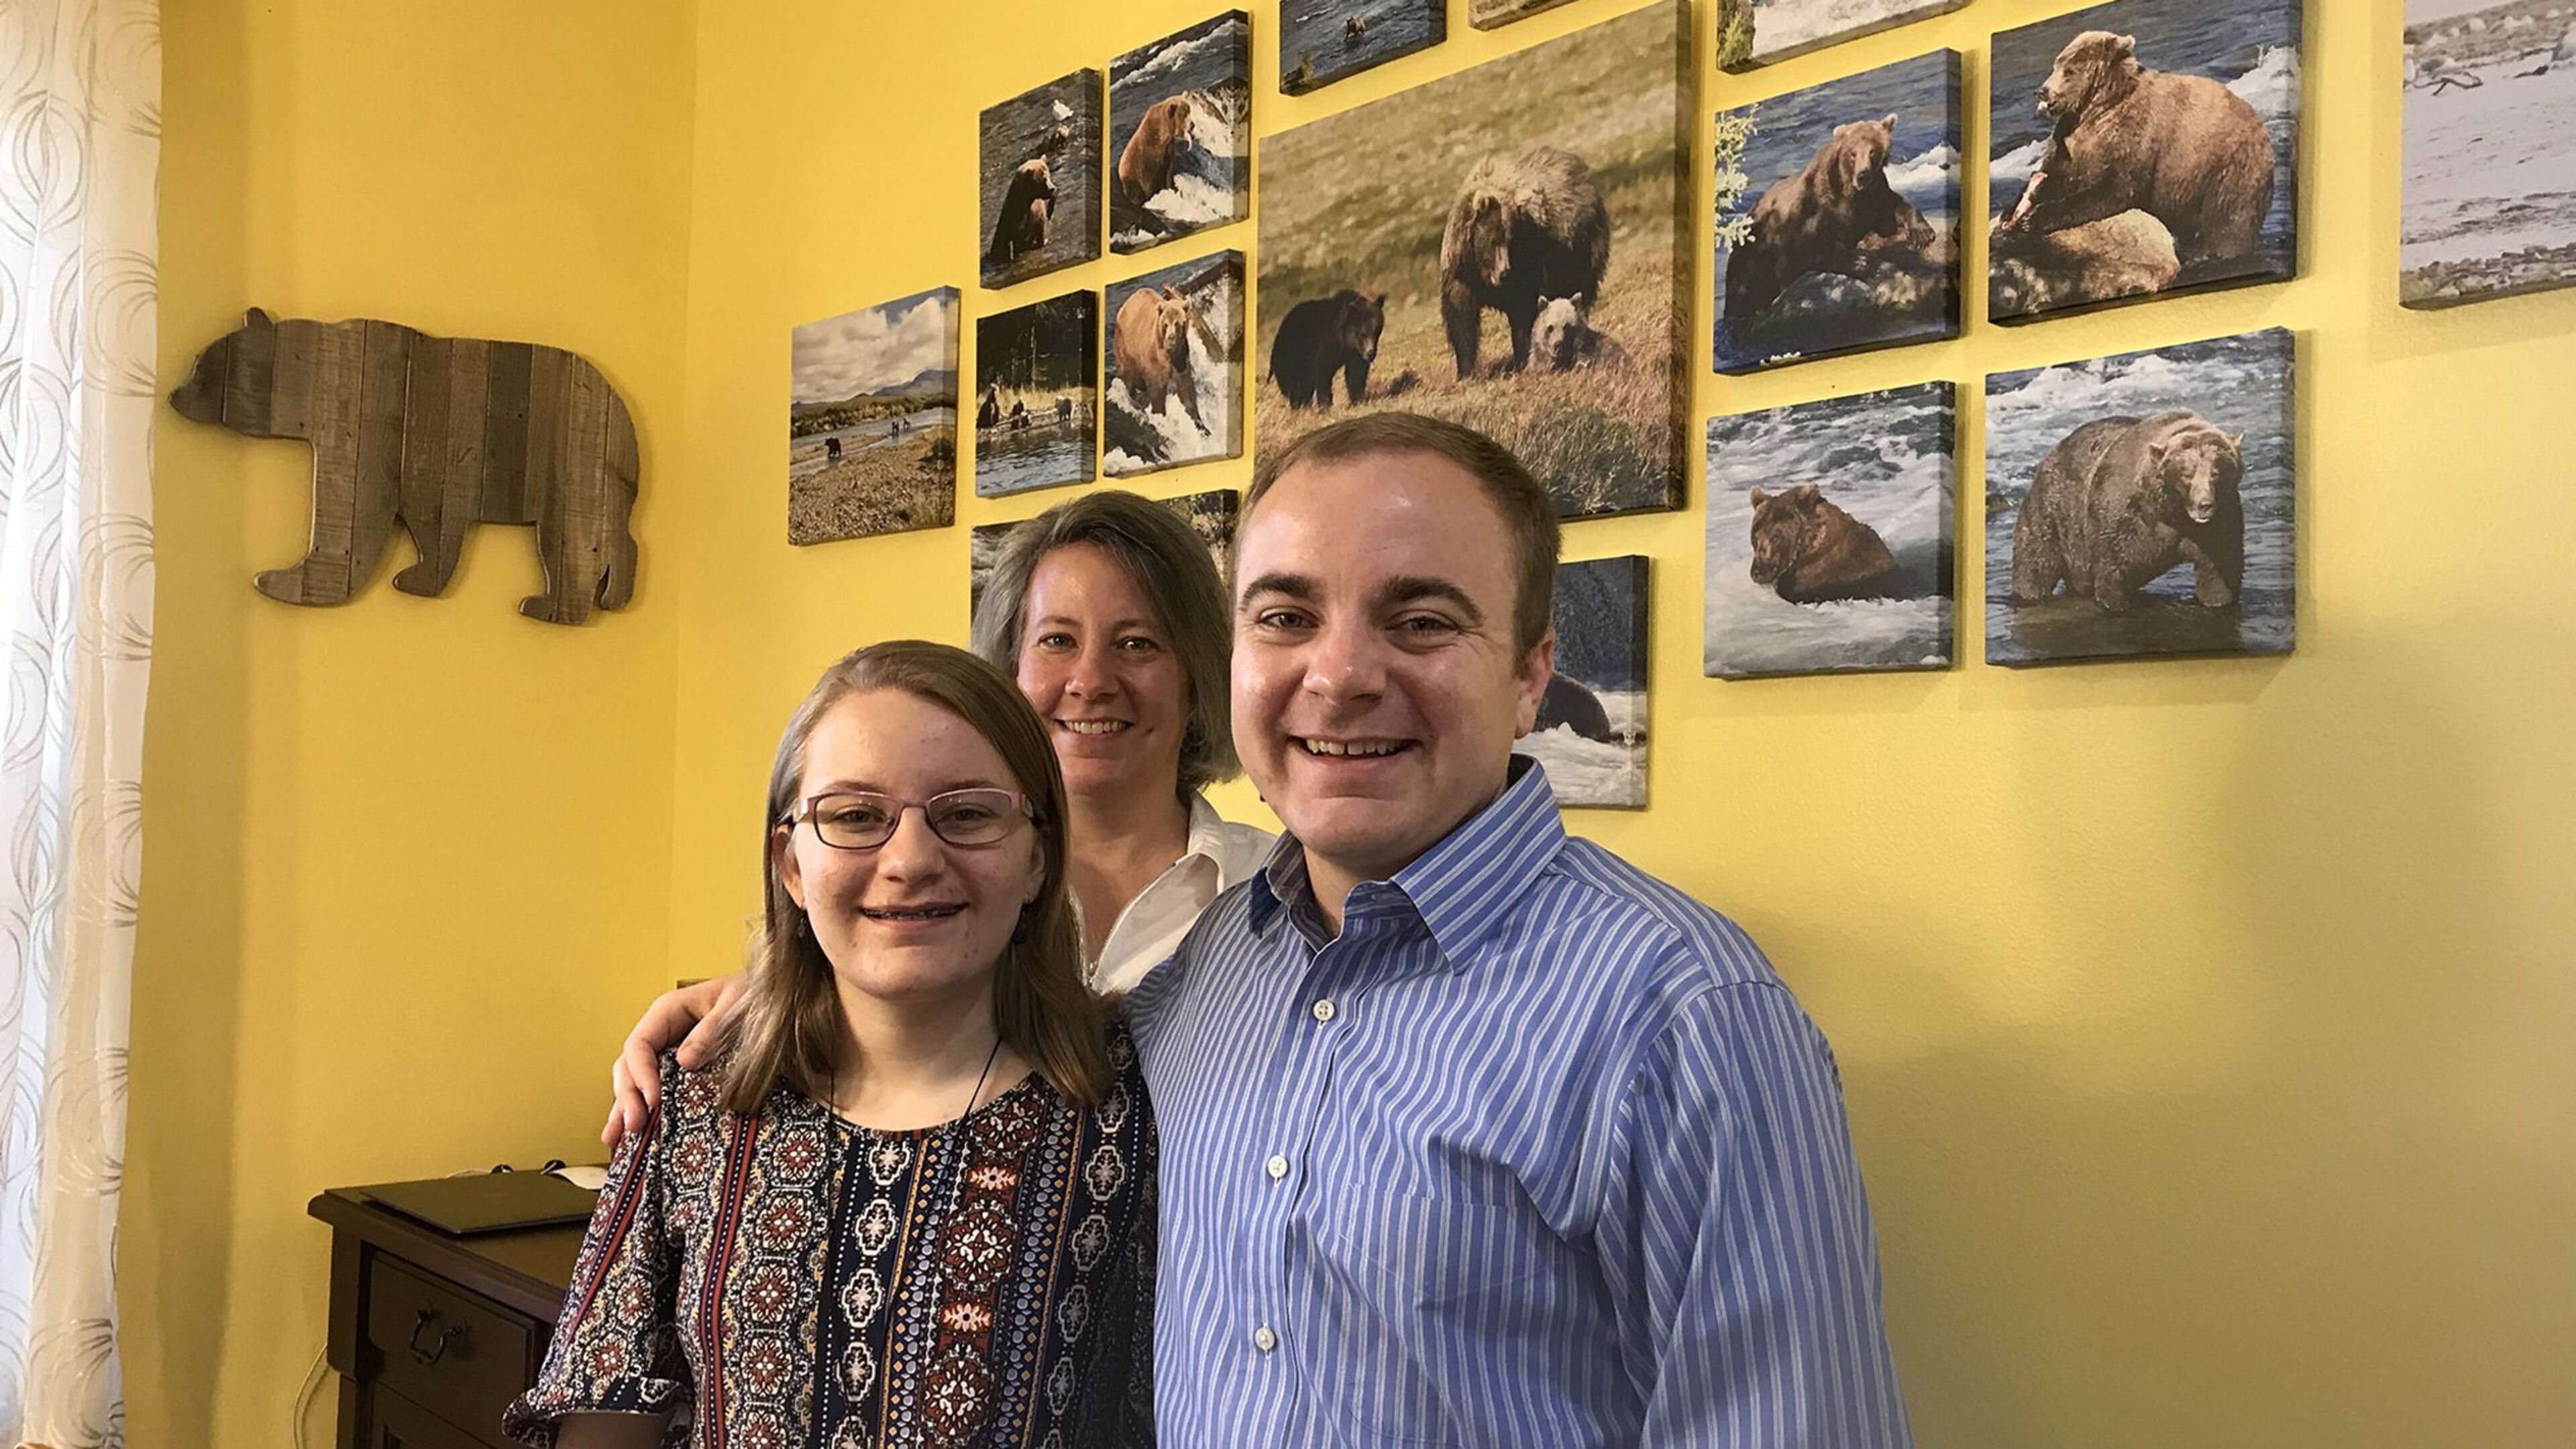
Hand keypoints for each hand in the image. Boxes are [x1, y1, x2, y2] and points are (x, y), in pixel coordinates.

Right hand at [601, 973, 745, 1146]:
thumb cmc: (750, 993)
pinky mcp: (677, 1072)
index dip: (642, 1074)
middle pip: (630, 1067)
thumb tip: (685, 1062)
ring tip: (616, 1140)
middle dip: (628, 1097)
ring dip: (624, 1110)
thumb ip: (710, 1029)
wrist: (768, 995)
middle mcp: (660, 1034)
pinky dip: (640, 1111)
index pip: (640, 1045)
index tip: (654, 1100)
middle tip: (635, 1126)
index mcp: (667, 1012)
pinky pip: (653, 1091)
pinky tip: (629, 1138)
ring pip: (634, 1082)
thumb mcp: (734, 1003)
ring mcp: (666, 1054)